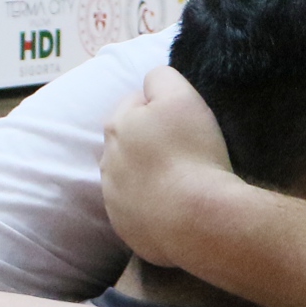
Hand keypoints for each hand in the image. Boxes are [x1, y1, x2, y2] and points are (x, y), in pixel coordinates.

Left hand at [101, 67, 235, 267]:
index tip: (184, 123)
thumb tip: (151, 83)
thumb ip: (162, 78)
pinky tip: (174, 208)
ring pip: (130, 178)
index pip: (136, 103)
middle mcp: (106, 162)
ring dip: (148, 176)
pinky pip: (137, 211)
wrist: (199, 220)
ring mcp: (113, 200)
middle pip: (129, 142)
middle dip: (149, 143)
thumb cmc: (192, 153)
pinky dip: (151, 207)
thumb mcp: (182, 97)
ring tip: (179, 183)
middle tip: (184, 152)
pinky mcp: (125, 229)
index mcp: (116, 126)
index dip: (161, 108)